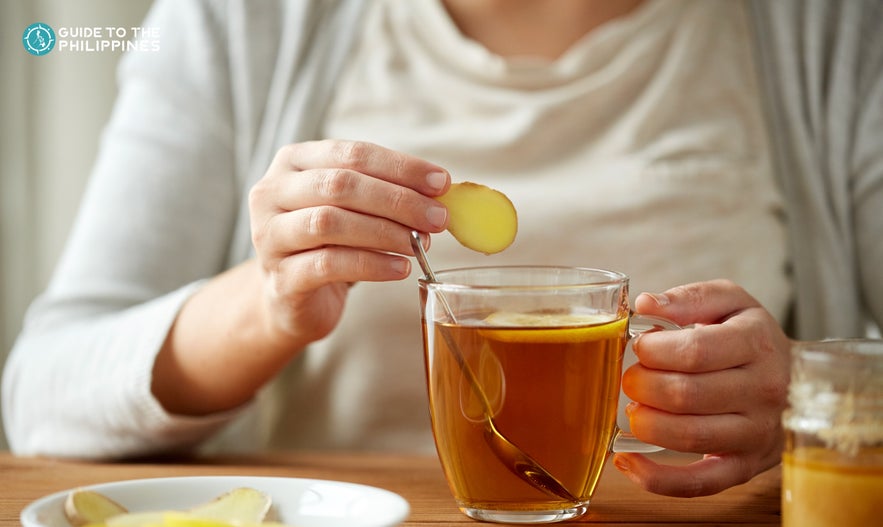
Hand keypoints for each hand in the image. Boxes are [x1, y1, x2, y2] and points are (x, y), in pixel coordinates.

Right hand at [249, 139, 449, 344]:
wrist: (289, 299)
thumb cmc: (326, 244)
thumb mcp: (350, 208)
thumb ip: (383, 191)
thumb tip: (439, 190)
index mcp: (293, 163)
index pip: (353, 154)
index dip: (401, 167)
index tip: (442, 184)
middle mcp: (272, 193)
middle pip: (340, 185)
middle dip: (398, 200)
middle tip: (437, 218)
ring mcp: (269, 237)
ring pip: (330, 222)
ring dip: (384, 232)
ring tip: (419, 244)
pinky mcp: (280, 278)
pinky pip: (329, 265)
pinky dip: (371, 265)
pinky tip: (400, 268)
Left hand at [614, 279, 790, 496]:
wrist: (798, 380)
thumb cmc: (750, 337)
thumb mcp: (729, 302)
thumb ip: (688, 298)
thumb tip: (646, 305)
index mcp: (756, 344)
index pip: (695, 352)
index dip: (654, 350)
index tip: (640, 345)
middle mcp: (762, 391)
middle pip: (686, 394)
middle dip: (643, 385)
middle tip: (632, 377)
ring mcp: (756, 434)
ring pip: (689, 436)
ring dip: (646, 424)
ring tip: (634, 409)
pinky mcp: (745, 467)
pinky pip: (700, 482)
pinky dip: (657, 478)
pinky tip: (628, 462)